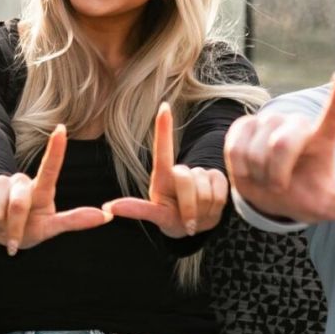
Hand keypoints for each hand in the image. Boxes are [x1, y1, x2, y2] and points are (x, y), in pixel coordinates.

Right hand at [0, 125, 110, 254]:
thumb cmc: (28, 229)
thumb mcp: (50, 228)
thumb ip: (73, 221)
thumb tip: (107, 215)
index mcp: (41, 190)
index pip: (49, 170)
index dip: (55, 150)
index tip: (61, 130)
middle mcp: (21, 181)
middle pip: (18, 205)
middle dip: (15, 228)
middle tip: (14, 236)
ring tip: (0, 225)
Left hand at [104, 103, 228, 236]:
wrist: (194, 226)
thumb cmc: (171, 217)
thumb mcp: (155, 216)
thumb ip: (143, 210)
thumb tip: (114, 205)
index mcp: (162, 175)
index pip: (163, 149)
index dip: (164, 128)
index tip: (164, 106)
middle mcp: (180, 170)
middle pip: (184, 179)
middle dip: (187, 205)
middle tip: (187, 222)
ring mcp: (200, 174)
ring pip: (204, 189)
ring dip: (201, 210)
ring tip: (196, 216)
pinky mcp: (218, 179)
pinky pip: (220, 191)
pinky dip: (215, 208)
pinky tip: (209, 211)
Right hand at [225, 73, 334, 224]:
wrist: (270, 196)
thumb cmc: (304, 197)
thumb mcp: (331, 206)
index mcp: (322, 140)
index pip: (334, 117)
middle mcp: (297, 125)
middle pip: (281, 143)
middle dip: (276, 173)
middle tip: (279, 186)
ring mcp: (269, 122)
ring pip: (255, 149)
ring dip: (258, 174)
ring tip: (266, 178)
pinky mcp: (244, 125)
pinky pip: (236, 148)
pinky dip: (241, 169)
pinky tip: (249, 171)